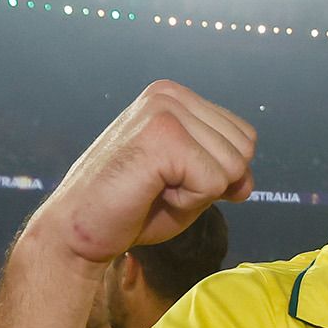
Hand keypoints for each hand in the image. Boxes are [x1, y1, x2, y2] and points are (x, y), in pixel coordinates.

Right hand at [30, 80, 255, 264]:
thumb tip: (247, 181)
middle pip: (244, 150)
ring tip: (154, 189)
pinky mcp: (161, 136)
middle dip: (212, 183)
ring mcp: (164, 110)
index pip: (244, 137)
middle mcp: (170, 95)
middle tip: (161, 188)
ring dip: (199, 193)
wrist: (80, 232)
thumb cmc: (133, 209)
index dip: (220, 174)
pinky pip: (214, 182)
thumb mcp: (193, 186)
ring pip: (234, 166)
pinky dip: (189, 202)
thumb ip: (227, 174)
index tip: (172, 181)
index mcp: (177, 98)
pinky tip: (151, 194)